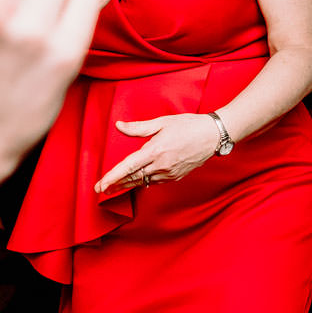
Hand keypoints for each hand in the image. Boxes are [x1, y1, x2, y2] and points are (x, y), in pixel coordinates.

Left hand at [93, 111, 222, 192]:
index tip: (100, 185)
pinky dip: (142, 182)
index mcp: (155, 150)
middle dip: (115, 185)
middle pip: (132, 178)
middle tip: (99, 189)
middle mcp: (161, 165)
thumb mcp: (161, 122)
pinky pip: (154, 181)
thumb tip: (119, 126)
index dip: (112, 177)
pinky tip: (134, 181)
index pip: (128, 167)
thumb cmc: (188, 125)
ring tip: (112, 188)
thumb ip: (138, 127)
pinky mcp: (175, 177)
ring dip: (127, 184)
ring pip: (142, 182)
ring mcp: (169, 173)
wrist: (212, 136)